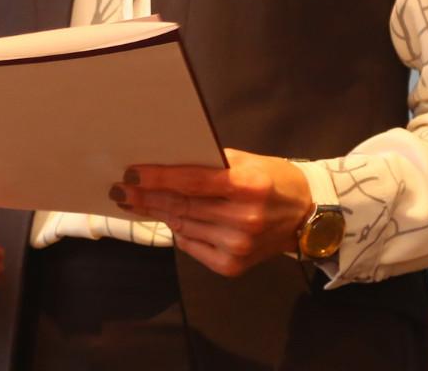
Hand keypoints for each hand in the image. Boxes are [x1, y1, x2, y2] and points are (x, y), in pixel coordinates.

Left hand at [113, 148, 313, 276]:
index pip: (193, 181)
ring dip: (158, 213)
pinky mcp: (233, 266)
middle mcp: (244, 218)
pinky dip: (178, 232)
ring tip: (137, 202)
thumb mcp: (248, 161)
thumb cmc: (273, 179)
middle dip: (147, 197)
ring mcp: (238, 245)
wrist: (306, 216)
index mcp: (249, 185)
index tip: (131, 174)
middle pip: (183, 205)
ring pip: (184, 226)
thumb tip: (168, 161)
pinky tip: (168, 219)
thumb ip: (211, 163)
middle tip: (121, 190)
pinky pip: (192, 246)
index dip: (158, 178)